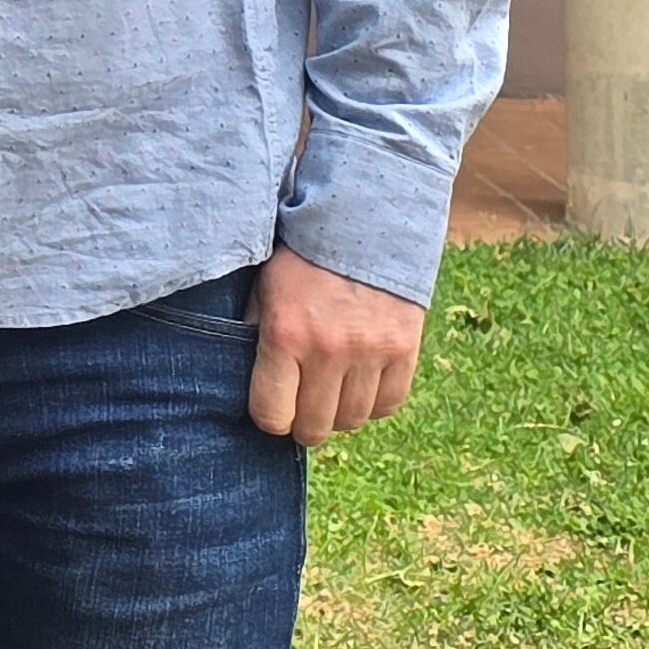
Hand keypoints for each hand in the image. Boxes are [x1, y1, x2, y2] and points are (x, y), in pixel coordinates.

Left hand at [243, 245, 424, 445]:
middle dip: (304, 423)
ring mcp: (369, 352)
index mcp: (284, 335)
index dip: (270, 417)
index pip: (272, 414)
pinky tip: (361, 382)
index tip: (273, 406)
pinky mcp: (403, 349)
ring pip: (352, 419)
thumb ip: (252, 332)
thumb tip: (245, 378)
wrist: (362, 221)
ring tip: (332, 390)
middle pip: (314, 427)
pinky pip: (389, 403)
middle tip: (302, 406)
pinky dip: (374, 401)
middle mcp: (328, 350)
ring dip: (340, 413)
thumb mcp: (262, 288)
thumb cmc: (302, 256)